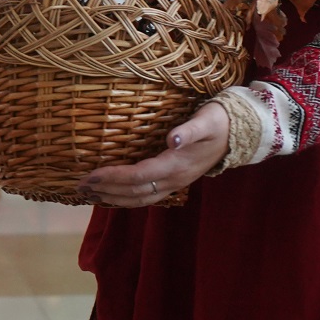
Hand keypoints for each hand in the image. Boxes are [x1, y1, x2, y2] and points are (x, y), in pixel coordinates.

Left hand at [78, 102, 228, 206]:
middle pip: (135, 192)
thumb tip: (173, 139)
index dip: (114, 177)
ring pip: (140, 199)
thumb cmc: (219, 122)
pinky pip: (146, 196)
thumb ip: (189, 130)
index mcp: (177, 166)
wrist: (238, 133)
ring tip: (91, 194)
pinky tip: (114, 194)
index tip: (92, 174)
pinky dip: (127, 197)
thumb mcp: (206, 121)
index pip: (138, 177)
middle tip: (81, 186)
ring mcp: (175, 184)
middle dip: (107, 190)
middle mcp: (174, 180)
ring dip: (114, 197)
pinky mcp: (175, 182)